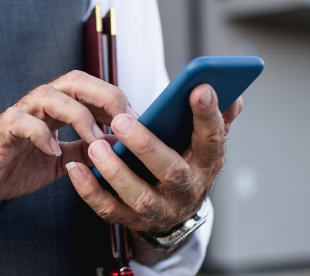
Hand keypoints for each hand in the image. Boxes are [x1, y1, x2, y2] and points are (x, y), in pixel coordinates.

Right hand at [0, 70, 132, 218]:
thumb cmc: (8, 169)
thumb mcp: (58, 162)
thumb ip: (83, 150)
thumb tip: (118, 146)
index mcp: (52, 111)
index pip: (88, 89)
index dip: (115, 99)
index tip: (137, 122)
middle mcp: (36, 107)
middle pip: (73, 80)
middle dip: (104, 95)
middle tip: (125, 120)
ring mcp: (16, 117)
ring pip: (48, 94)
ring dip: (78, 114)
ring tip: (93, 139)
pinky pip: (19, 122)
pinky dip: (40, 134)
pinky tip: (53, 152)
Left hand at [65, 84, 243, 233]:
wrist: (174, 212)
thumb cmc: (186, 164)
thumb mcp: (205, 143)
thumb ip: (218, 117)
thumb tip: (234, 92)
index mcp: (207, 164)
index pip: (211, 139)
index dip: (207, 115)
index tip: (198, 88)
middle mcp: (187, 190)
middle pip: (172, 171)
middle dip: (147, 146)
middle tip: (123, 121)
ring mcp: (160, 209)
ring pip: (140, 196)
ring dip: (117, 173)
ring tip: (96, 147)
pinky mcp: (133, 220)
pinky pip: (109, 210)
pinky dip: (90, 191)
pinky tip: (76, 169)